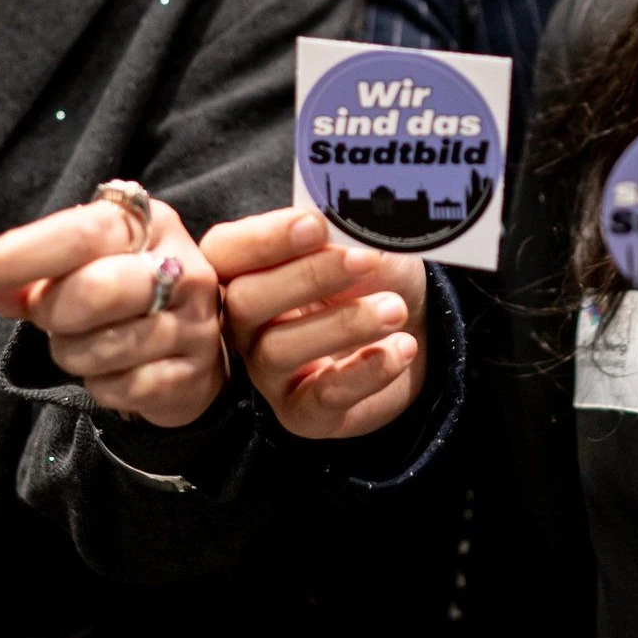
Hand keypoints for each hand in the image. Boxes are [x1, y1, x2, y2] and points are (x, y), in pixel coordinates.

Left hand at [0, 197, 225, 428]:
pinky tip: (112, 370)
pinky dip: (99, 384)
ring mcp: (193, 323)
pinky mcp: (193, 374)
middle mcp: (182, 267)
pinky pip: (121, 388)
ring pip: (104, 347)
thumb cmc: (120, 299)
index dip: (19, 254)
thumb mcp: (77, 269)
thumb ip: (26, 273)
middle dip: (52, 311)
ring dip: (72, 352)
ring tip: (84, 342)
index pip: (81, 233)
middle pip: (95, 290)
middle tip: (47, 316)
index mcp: (151, 223)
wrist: (189, 352)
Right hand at [203, 208, 425, 439]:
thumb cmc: (372, 278)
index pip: (226, 251)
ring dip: (342, 325)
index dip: (265, 238)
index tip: (316, 225)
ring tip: (394, 309)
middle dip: (306, 276)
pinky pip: (319, 397)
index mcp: (244, 270)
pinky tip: (401, 347)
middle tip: (365, 261)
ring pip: (278, 350)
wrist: (410, 331)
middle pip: (243, 301)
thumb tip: (339, 227)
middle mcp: (243, 324)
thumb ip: (344, 235)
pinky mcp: (300, 412)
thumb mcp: (362, 244)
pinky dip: (364, 371)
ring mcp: (267, 372)